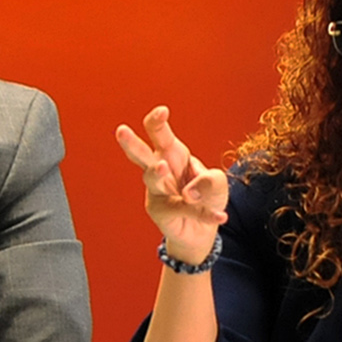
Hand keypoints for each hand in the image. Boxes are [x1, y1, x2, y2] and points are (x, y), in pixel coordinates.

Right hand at [115, 105, 229, 266]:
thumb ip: (210, 181)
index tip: (162, 111)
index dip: (157, 122)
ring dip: (156, 172)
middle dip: (131, 142)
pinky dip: (204, 213)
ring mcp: (156, 191)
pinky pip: (184, 209)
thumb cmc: (205, 196)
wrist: (202, 230)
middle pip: (142, 154)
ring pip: (153, 179)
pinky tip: (220, 217)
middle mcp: (160, 170)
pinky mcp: (162, 212)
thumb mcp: (217, 182)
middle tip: (121, 130)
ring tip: (162, 166)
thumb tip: (189, 193)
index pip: (160, 134)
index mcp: (173, 154)